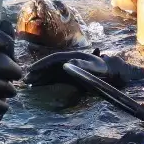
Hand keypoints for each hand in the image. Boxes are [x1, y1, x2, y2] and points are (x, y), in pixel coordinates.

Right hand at [25, 50, 143, 88]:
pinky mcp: (72, 77)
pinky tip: (38, 87)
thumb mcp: (97, 67)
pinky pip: (56, 79)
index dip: (42, 64)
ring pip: (51, 72)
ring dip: (40, 77)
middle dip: (38, 71)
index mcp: (74, 56)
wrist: (117, 73)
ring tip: (28, 83)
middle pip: (50, 65)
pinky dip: (46, 82)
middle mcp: (70, 61)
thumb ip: (83, 65)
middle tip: (26, 78)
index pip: (54, 58)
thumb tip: (67, 62)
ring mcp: (70, 69)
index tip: (32, 69)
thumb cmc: (108, 70)